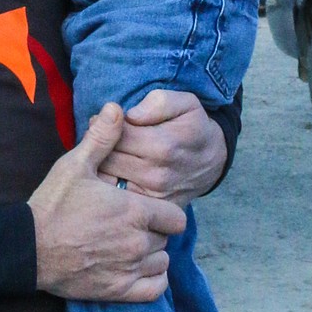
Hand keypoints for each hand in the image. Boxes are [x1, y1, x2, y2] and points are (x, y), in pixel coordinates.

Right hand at [30, 103, 186, 301]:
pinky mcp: (119, 291)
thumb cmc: (52, 205)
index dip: (163, 212)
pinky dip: (151, 280)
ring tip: (130, 246)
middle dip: (154, 231)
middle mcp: (138, 242)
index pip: (176, 216)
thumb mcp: (74, 165)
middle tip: (131, 225)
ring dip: (151, 255)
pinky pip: (155, 289)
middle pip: (166, 239)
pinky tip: (136, 269)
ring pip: (161, 262)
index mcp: (135, 211)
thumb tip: (116, 108)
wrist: (28, 248)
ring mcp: (130, 268)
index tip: (147, 209)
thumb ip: (102, 138)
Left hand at [97, 90, 227, 204]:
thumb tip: (131, 115)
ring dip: (100, 166)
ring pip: (108, 179)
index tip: (104, 122)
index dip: (104, 126)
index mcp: (162, 145)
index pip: (115, 136)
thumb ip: (158, 103)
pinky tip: (114, 172)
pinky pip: (118, 197)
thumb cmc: (193, 126)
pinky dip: (109, 185)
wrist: (212, 159)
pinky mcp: (151, 209)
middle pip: (108, 159)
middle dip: (99, 146)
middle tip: (101, 139)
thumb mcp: (185, 103)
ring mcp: (153, 195)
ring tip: (106, 154)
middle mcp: (156, 174)